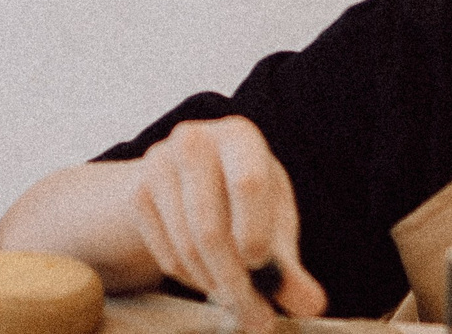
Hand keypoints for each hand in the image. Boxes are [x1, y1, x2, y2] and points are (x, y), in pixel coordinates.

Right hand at [125, 117, 324, 332]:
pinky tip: (209, 278)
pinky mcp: (138, 192)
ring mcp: (159, 164)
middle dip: (235, 282)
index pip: (247, 183)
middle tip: (257, 319)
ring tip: (238, 302)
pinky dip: (190, 278)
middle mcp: (194, 140)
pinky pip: (166, 253)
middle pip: (210, 227)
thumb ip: (291, 265)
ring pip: (187, 246)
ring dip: (214, 286)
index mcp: (239, 136)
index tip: (260, 265)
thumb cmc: (249, 202)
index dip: (254, 231)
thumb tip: (312, 305)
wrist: (194, 181)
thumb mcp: (275, 222)